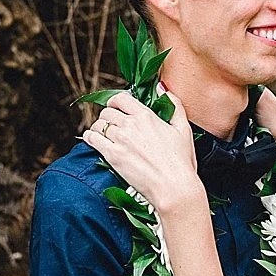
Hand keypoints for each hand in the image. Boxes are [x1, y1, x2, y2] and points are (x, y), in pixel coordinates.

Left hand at [84, 91, 201, 213]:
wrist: (174, 187)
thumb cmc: (182, 162)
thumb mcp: (184, 129)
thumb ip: (175, 105)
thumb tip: (163, 88)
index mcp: (146, 116)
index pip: (120, 99)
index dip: (116, 102)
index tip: (117, 108)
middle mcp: (130, 125)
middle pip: (107, 112)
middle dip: (108, 117)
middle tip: (113, 125)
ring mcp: (119, 139)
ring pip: (98, 125)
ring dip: (99, 128)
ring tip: (105, 135)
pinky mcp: (112, 155)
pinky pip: (92, 138)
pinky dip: (91, 138)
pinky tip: (97, 141)